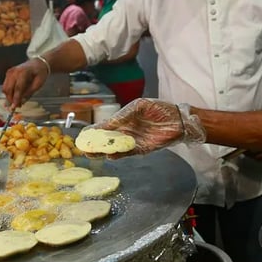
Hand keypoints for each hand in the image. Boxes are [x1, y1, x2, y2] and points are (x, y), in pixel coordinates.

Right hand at [2, 58, 49, 108]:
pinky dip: (9, 93)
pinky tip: (15, 96)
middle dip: (11, 99)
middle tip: (17, 106)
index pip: (18, 87)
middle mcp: (14, 71)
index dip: (16, 98)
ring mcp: (9, 72)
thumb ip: (30, 92)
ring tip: (17, 102)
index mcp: (23, 72)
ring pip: (5, 88)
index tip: (16, 106)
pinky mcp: (8, 74)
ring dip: (9, 97)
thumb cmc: (40, 73)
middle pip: (9, 88)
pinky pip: (5, 86)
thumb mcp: (39, 83)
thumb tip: (22, 101)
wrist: (37, 63)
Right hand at [87, 98, 205, 156]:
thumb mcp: (140, 106)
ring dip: (104, 151)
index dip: (94, 130)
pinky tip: (110, 156)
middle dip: (95, 144)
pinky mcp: (141, 149)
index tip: (83, 135)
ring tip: (92, 154)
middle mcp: (126, 131)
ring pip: (114, 148)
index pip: (105, 126)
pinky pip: (127, 153)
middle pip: (106, 139)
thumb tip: (109, 122)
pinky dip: (119, 155)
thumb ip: (125, 114)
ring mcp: (133, 141)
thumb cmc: (160, 109)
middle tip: (83, 149)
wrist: (178, 119)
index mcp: (124, 119)